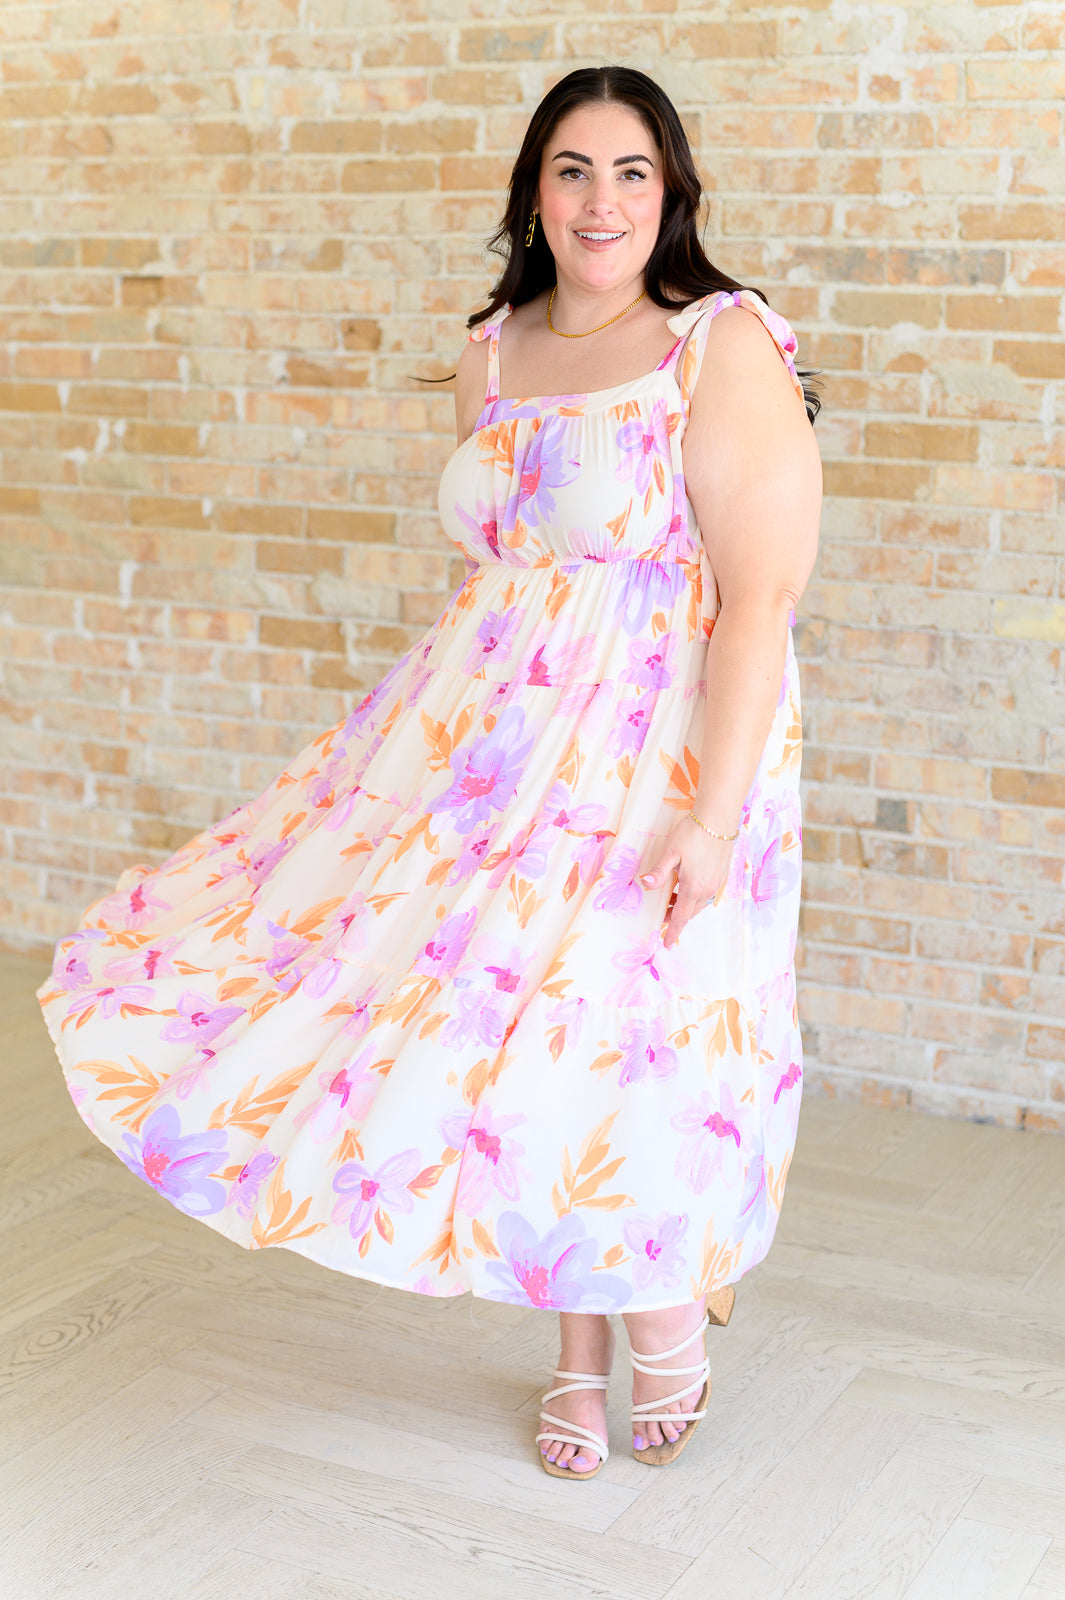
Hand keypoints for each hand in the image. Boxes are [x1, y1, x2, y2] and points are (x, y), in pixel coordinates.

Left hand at [639, 814, 736, 949]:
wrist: (718, 818)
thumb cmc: (693, 833)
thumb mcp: (671, 852)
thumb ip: (659, 871)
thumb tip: (645, 885)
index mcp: (694, 887)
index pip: (680, 917)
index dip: (672, 932)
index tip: (666, 944)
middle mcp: (708, 889)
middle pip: (690, 912)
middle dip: (676, 919)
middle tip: (661, 919)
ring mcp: (718, 882)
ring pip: (699, 904)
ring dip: (685, 906)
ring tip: (671, 901)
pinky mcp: (723, 874)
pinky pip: (707, 894)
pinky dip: (695, 897)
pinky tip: (687, 887)